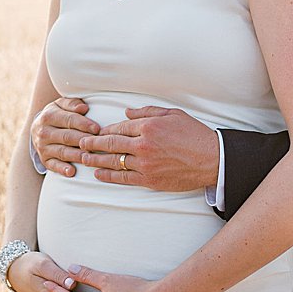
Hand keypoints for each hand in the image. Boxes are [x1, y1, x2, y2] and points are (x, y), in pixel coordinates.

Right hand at [32, 98, 100, 177]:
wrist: (37, 129)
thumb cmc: (57, 115)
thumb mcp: (61, 105)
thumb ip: (72, 104)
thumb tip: (84, 107)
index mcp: (49, 116)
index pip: (68, 120)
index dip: (84, 124)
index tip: (97, 129)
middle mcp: (44, 132)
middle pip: (67, 137)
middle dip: (83, 140)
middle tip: (98, 144)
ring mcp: (43, 147)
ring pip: (62, 152)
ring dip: (77, 156)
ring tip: (90, 157)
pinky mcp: (44, 160)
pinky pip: (53, 166)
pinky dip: (62, 169)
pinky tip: (72, 172)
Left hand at [77, 107, 218, 190]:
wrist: (212, 159)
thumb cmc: (194, 134)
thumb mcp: (173, 114)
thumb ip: (147, 112)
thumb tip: (126, 113)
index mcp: (149, 126)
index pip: (119, 127)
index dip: (105, 130)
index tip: (96, 131)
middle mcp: (144, 145)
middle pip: (111, 143)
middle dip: (93, 144)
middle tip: (80, 144)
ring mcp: (146, 164)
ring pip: (114, 162)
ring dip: (96, 160)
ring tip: (83, 159)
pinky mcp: (150, 180)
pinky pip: (124, 178)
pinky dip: (109, 177)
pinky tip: (99, 175)